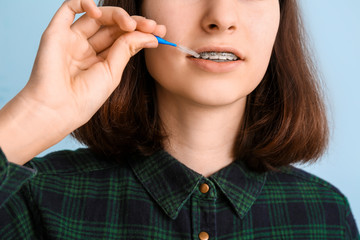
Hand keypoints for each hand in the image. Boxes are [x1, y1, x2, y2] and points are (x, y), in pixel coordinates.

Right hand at [24, 0, 164, 128]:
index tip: (160, 33)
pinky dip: (84, 3)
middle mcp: (87, 47)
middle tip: (152, 26)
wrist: (58, 109)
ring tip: (131, 24)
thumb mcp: (113, 72)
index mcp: (101, 60)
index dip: (141, 32)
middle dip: (134, 23)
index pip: (123, 38)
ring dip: (116, 15)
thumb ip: (127, 49)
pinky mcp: (56, 32)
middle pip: (113, 26)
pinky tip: (98, 12)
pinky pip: (68, 8)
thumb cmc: (85, 97)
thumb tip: (149, 34)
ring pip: (97, 16)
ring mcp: (72, 39)